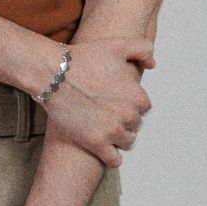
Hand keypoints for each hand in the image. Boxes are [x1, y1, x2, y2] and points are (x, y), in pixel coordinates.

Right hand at [38, 37, 153, 167]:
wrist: (54, 74)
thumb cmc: (83, 58)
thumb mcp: (117, 45)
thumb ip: (142, 49)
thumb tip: (153, 64)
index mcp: (138, 96)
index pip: (144, 107)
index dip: (131, 103)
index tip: (118, 100)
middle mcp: (129, 116)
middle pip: (136, 125)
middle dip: (124, 119)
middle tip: (108, 112)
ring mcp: (113, 131)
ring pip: (127, 142)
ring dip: (119, 137)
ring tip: (105, 128)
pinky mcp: (96, 144)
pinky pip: (114, 160)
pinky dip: (111, 156)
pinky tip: (103, 146)